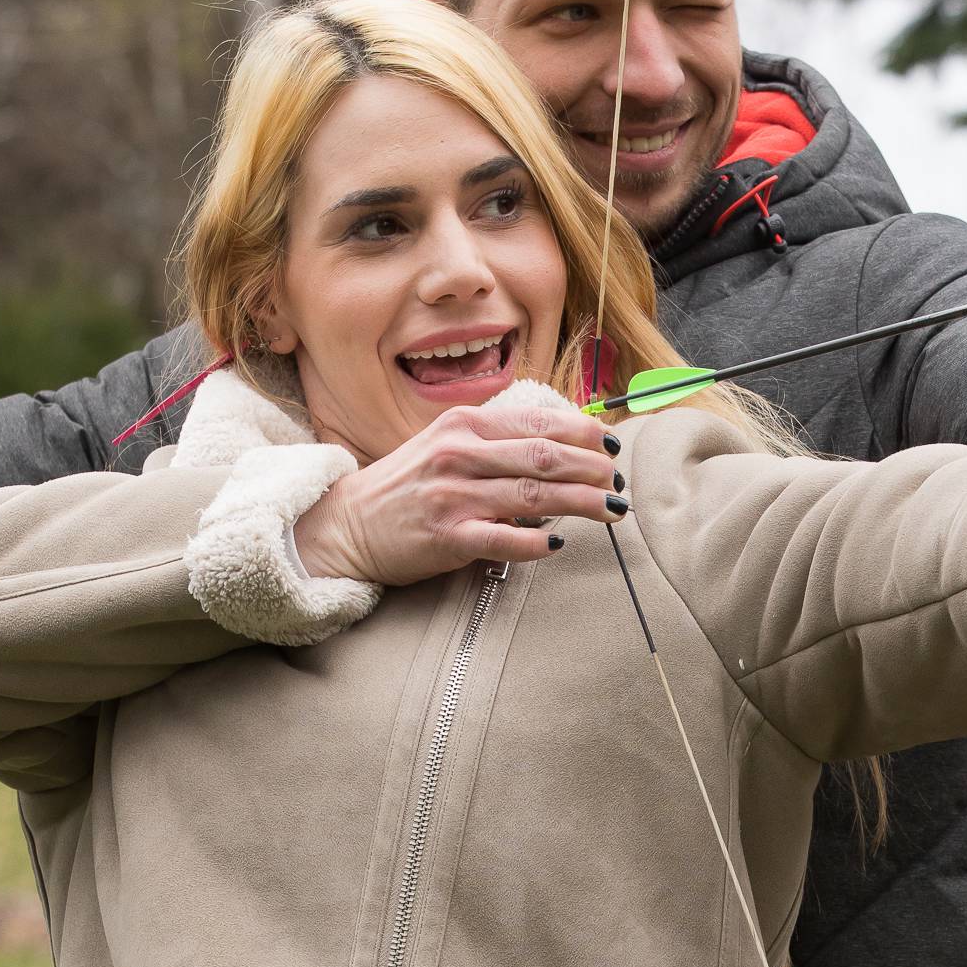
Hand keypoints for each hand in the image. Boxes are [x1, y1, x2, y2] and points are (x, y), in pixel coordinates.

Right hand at [293, 400, 626, 586]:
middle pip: (545, 458)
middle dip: (592, 469)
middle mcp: (459, 454)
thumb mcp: (447, 444)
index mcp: (463, 424)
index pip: (538, 423)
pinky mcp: (447, 537)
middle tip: (620, 480)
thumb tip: (561, 445)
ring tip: (612, 509)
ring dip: (582, 503)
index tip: (612, 443)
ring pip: (535, 497)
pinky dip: (536, 543)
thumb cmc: (407, 486)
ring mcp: (453, 495)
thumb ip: (496, 441)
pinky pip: (504, 540)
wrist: (346, 524)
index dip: (583, 433)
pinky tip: (560, 544)